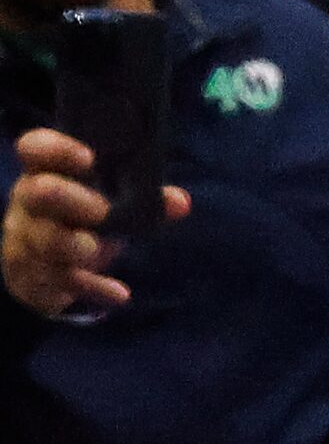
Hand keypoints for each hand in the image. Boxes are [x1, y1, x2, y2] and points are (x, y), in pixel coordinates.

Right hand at [3, 129, 188, 315]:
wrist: (38, 266)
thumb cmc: (75, 219)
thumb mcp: (102, 203)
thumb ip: (142, 199)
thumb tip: (182, 201)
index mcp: (44, 174)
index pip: (35, 150)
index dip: (56, 149)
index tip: (88, 156)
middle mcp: (31, 203)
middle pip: (38, 193)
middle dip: (67, 198)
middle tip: (100, 209)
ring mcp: (33, 238)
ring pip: (46, 239)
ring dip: (70, 244)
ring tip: (92, 247)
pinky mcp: (43, 274)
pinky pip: (66, 281)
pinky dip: (94, 287)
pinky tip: (119, 294)